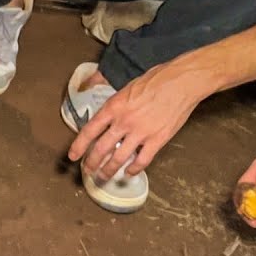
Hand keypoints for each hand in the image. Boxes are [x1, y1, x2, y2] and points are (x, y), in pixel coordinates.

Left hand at [68, 61, 207, 180]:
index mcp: (114, 106)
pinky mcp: (157, 139)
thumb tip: (109, 115)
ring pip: (119, 158)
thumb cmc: (158, 79)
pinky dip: (134, 169)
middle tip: (88, 171)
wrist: (182, 81)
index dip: (79, 146)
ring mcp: (141, 132)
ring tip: (104, 176)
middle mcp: (124, 121)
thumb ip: (117, 104)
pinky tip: (130, 172)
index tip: (73, 156)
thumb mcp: (129, 87)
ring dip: (109, 170)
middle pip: (101, 148)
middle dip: (92, 163)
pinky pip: (142, 160)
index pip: (90, 130)